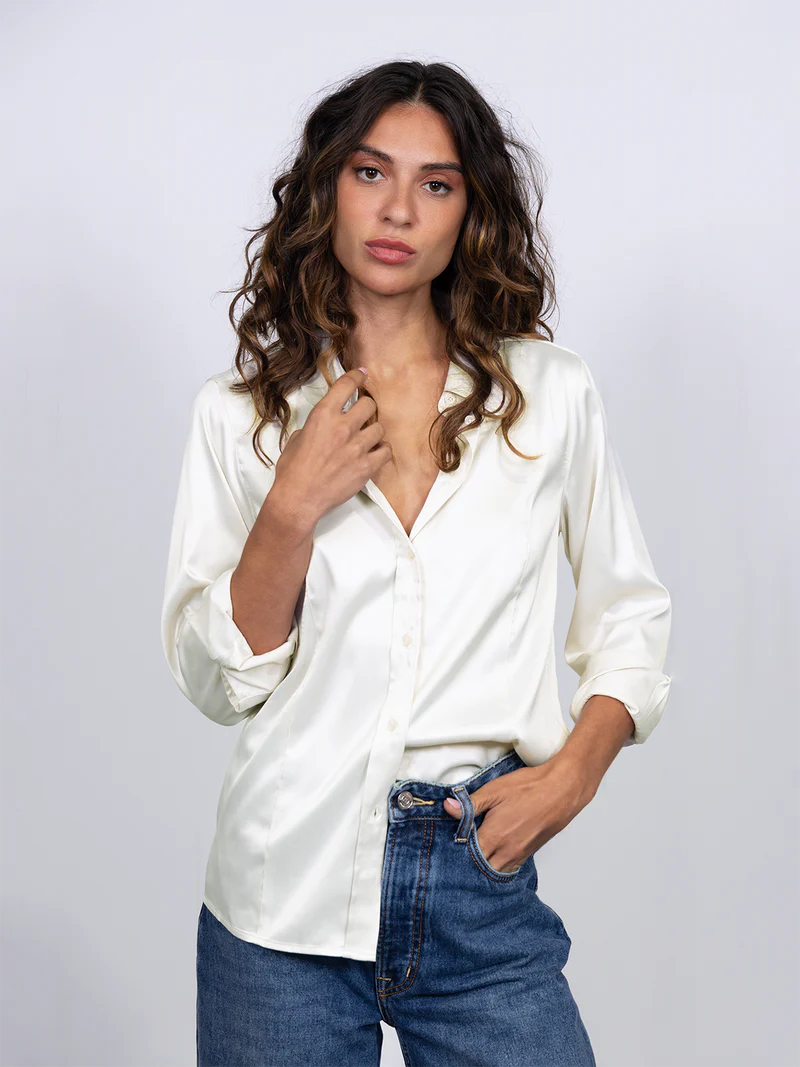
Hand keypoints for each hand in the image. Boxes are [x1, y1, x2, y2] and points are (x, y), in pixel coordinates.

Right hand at [271, 368, 391, 525]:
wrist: (298, 498)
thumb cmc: (293, 471)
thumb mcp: (297, 439)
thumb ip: (315, 427)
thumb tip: (324, 426)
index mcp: (322, 416)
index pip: (346, 385)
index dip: (357, 376)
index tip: (363, 374)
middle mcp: (342, 427)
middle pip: (369, 404)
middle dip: (366, 408)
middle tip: (362, 416)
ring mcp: (356, 447)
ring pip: (379, 428)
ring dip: (374, 431)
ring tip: (366, 439)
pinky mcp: (366, 466)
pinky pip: (386, 451)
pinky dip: (382, 451)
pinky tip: (374, 454)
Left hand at [443, 758, 591, 871]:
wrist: (562, 789)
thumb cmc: (529, 787)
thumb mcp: (494, 790)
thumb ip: (470, 804)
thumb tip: (447, 807)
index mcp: (493, 837)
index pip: (466, 855)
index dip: (457, 850)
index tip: (451, 843)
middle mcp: (506, 852)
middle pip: (480, 868)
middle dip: (470, 862)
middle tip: (461, 850)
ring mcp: (520, 854)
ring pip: (496, 870)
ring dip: (485, 865)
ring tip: (477, 852)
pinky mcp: (530, 852)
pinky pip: (510, 866)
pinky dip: (500, 863)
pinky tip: (496, 851)